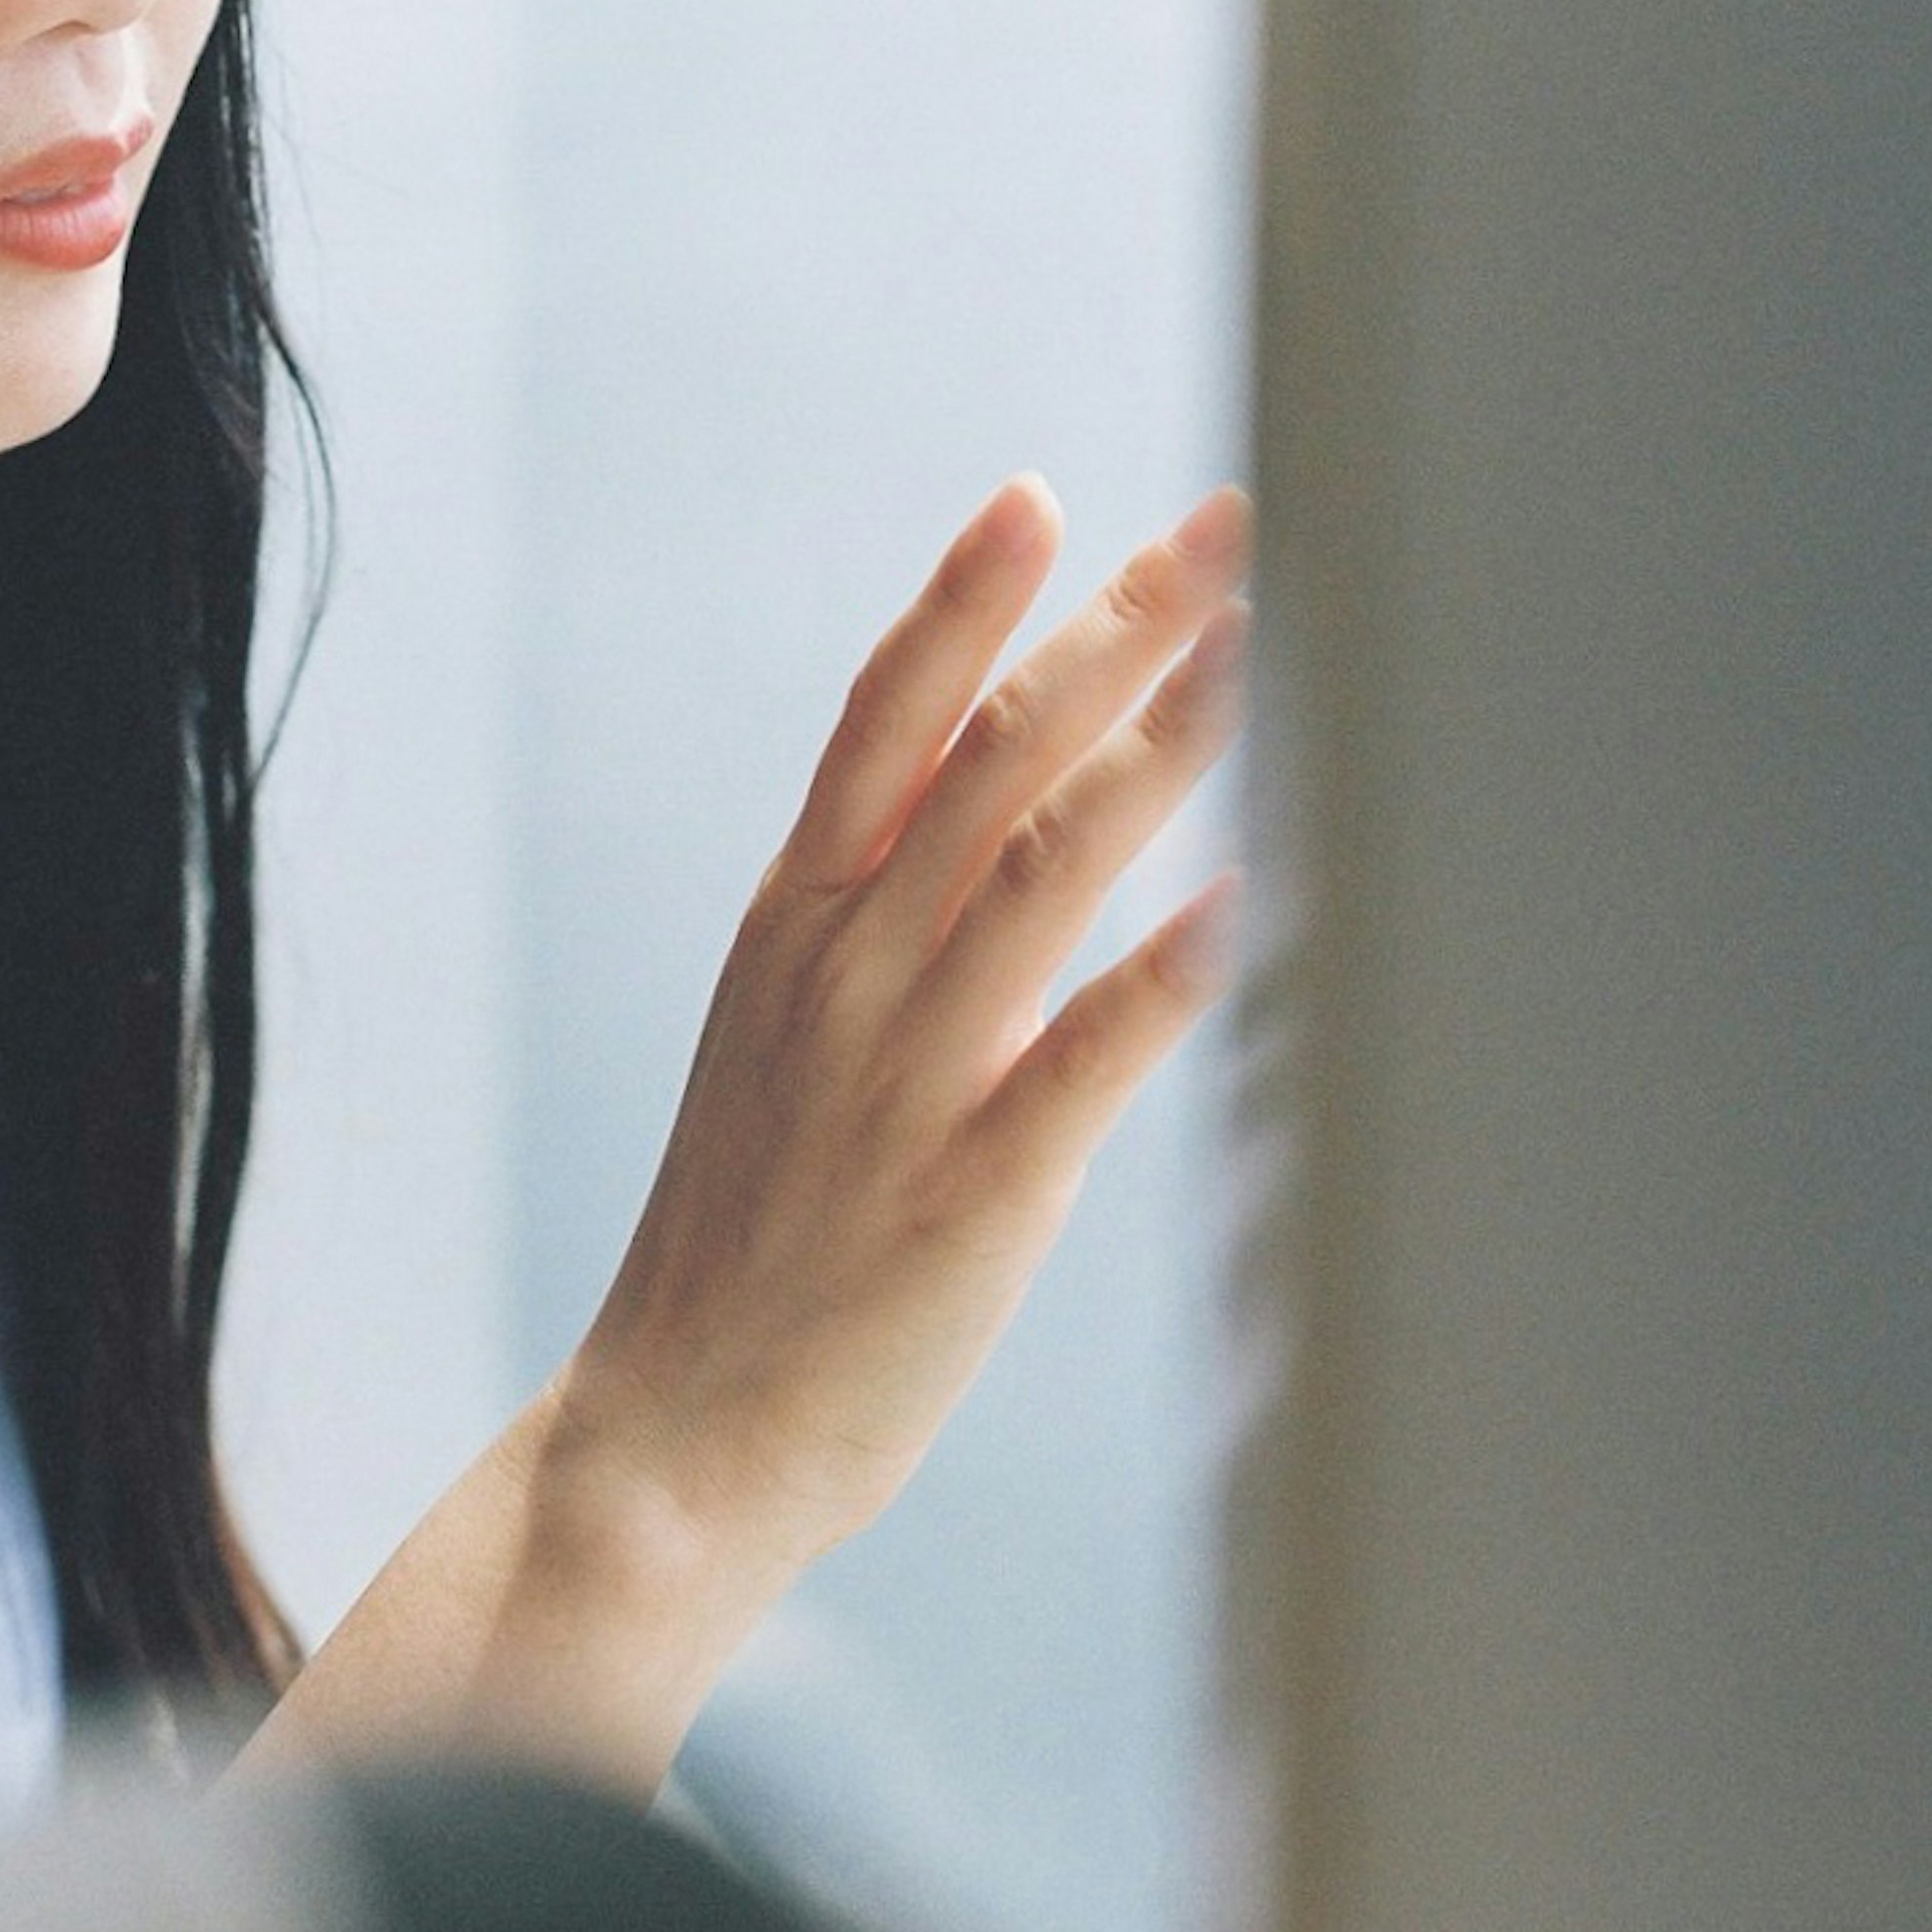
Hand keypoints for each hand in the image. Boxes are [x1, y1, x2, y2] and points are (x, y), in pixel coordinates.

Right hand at [537, 473, 1246, 1653]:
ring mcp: (905, 1076)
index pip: (882, 722)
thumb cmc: (751, 1237)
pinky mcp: (973, 1193)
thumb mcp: (786, 1040)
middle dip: (1111, 633)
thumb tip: (1003, 822)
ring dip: (1158, 749)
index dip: (962, 603)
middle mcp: (845, 973)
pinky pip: (1083, 1061)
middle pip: (987, 761)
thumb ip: (885, 928)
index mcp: (792, 926)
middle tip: (1218, 529)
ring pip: (1042, 872)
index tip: (1038, 498)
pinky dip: (1165, 975)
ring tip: (1254, 650)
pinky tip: (1246, 898)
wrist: (677, 1433)